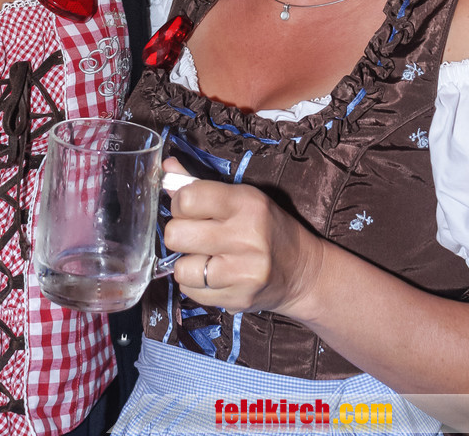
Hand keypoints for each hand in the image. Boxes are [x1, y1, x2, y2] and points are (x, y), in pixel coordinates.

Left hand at [164, 168, 321, 318]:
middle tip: (195, 234)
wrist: (302, 271)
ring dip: (187, 263)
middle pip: (176, 234)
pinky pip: (191, 292)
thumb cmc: (267, 227)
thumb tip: (166, 168)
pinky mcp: (239, 299)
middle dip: (179, 233)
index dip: (179, 203)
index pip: (188, 198)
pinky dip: (195, 284)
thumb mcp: (241, 198)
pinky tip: (214, 275)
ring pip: (181, 268)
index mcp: (246, 203)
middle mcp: (245, 237)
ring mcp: (242, 272)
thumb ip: (200, 184)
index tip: (189, 208)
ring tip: (206, 257)